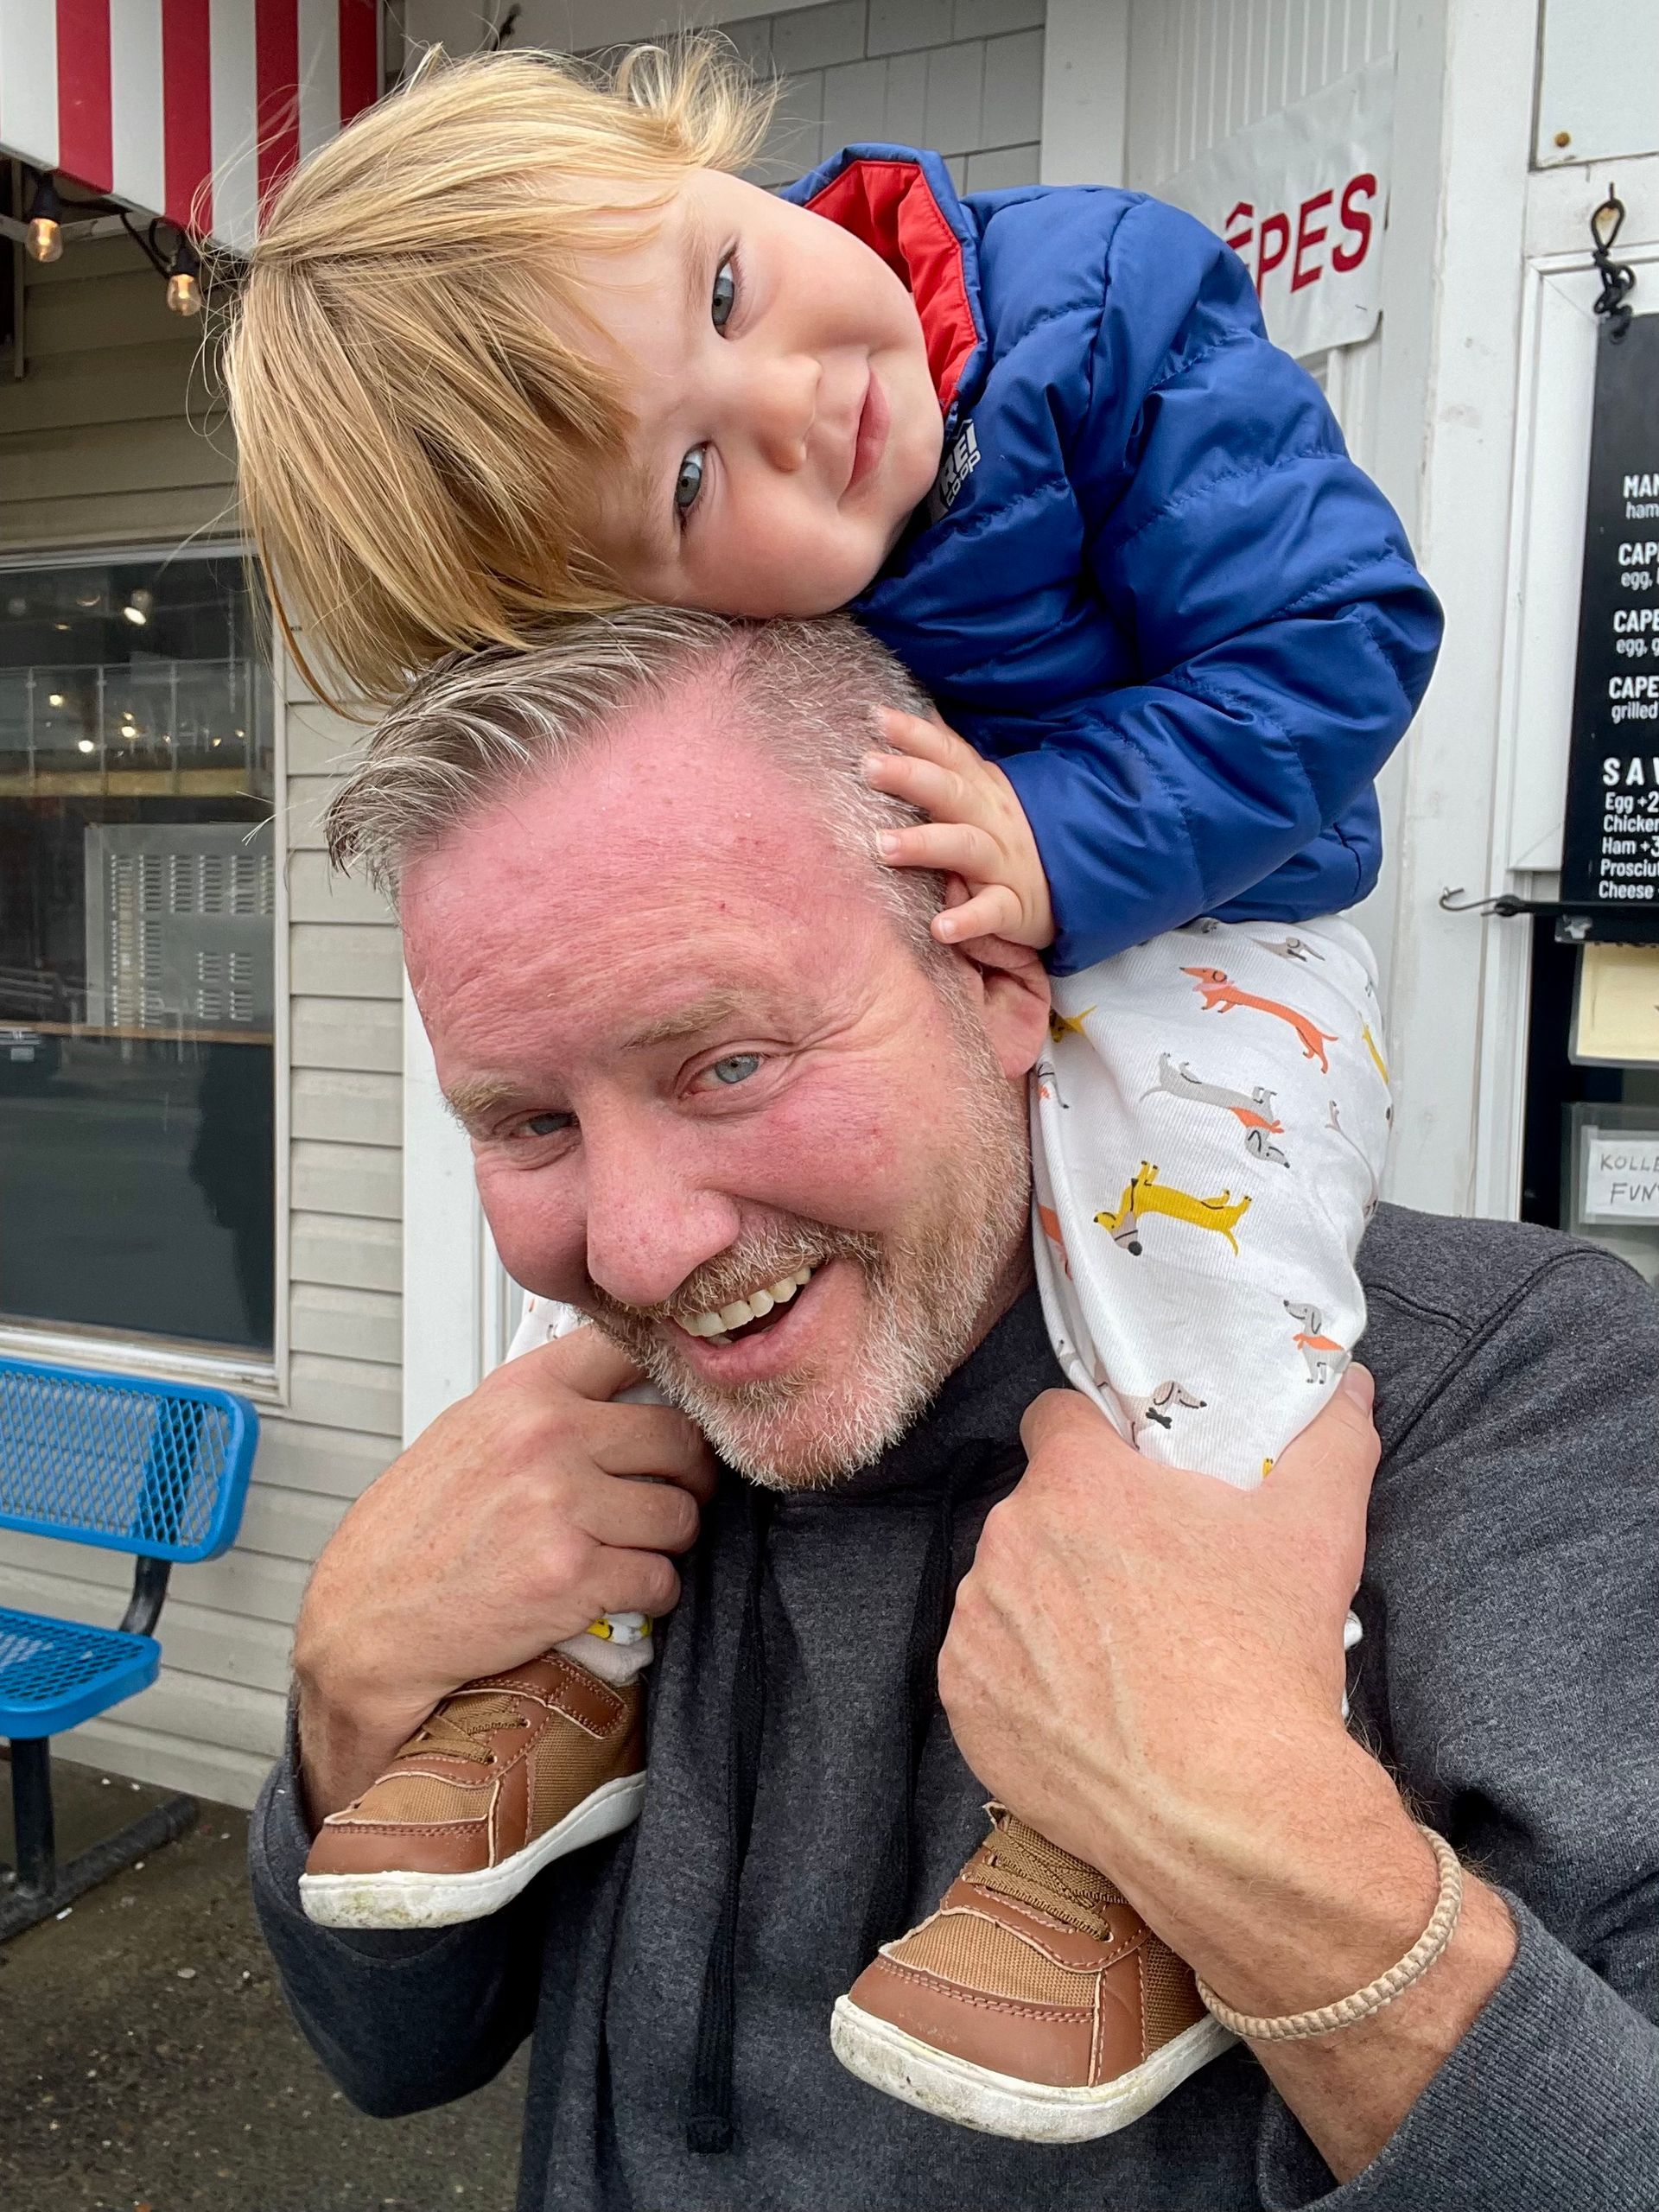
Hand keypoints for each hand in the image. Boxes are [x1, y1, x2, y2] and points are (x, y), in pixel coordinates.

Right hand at [294, 1329, 715, 1817]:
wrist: (366, 1622)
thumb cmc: (413, 1533)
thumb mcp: (470, 1432)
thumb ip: (545, 1404)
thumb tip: (629, 1387)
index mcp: (524, 1392)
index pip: (633, 1349)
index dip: (672, 1382)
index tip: (680, 1410)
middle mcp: (546, 1437)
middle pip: (679, 1438)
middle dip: (688, 1475)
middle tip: (673, 1494)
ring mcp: (561, 1506)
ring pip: (679, 1514)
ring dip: (668, 1541)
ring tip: (634, 1549)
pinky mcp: (573, 1576)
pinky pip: (661, 1579)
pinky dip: (652, 1593)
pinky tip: (619, 1592)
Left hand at [864, 706, 1054, 949]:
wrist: (1066, 887)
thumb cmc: (1004, 836)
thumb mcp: (982, 791)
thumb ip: (948, 758)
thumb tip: (915, 710)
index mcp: (981, 789)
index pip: (948, 753)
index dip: (916, 733)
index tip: (876, 716)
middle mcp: (991, 819)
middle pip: (950, 791)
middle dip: (910, 776)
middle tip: (868, 766)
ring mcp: (1003, 861)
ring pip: (964, 846)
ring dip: (923, 844)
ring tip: (881, 846)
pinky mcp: (1013, 906)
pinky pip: (991, 911)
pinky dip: (968, 920)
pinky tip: (939, 928)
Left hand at [939, 1370, 1377, 1898]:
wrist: (1229, 1813)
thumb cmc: (1265, 1661)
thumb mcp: (1318, 1532)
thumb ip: (1332, 1440)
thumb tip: (1351, 1384)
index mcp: (1076, 1482)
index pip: (1055, 1418)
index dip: (1092, 1439)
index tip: (1128, 1477)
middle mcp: (1007, 1541)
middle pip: (1037, 1510)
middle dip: (1080, 1532)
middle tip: (1147, 1582)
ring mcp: (975, 1626)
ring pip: (1007, 1588)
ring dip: (1047, 1605)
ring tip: (1119, 1656)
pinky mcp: (963, 1702)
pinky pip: (985, 1667)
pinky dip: (1023, 1680)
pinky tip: (1084, 1708)